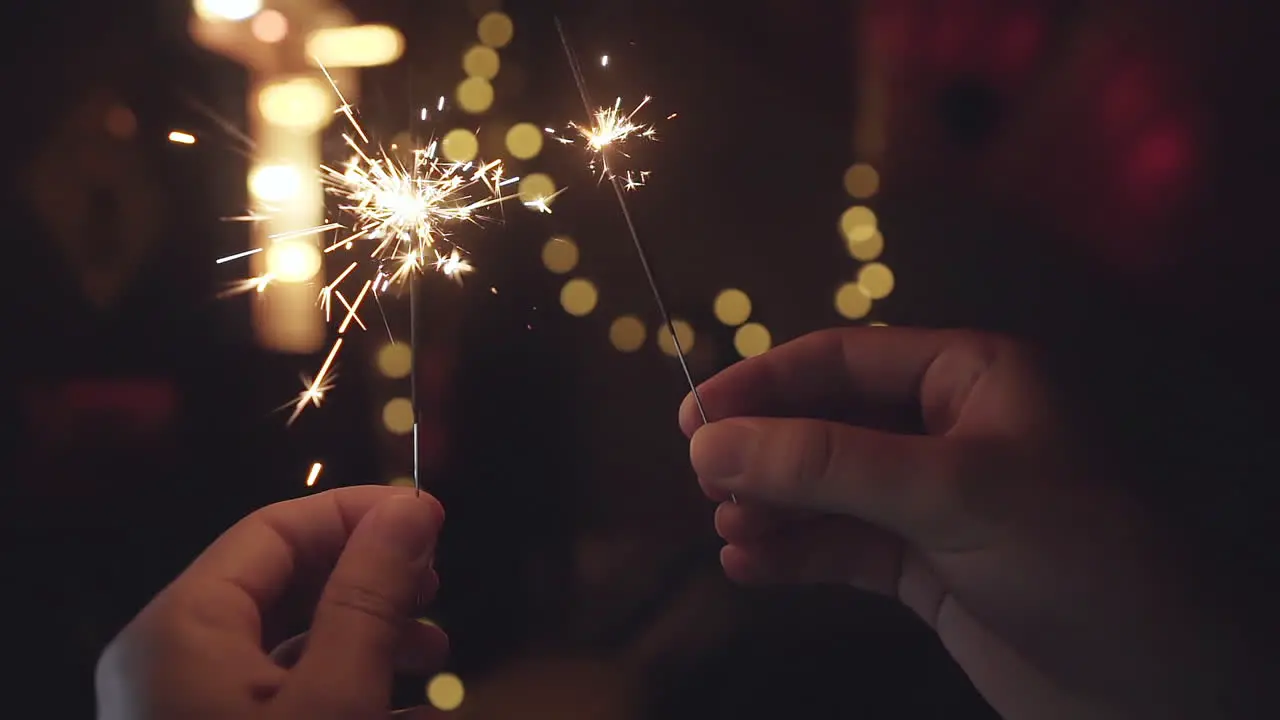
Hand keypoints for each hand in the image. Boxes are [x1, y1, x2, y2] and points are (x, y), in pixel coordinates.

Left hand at [96, 486, 447, 718]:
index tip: (430, 520)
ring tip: (433, 653)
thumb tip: (410, 505)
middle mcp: (169, 664)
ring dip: (369, 640)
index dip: (357, 514)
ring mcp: (184, 710)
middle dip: (369, 582)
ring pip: (286, 647)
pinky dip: (343, 689)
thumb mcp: (333, 698)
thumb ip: (370, 599)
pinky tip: (408, 704)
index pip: (273, 529)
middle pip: (280, 585)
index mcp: (179, 631)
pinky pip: (279, 698)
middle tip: (435, 587)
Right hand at [682, 328, 1251, 718]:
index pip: (843, 359)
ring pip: (829, 492)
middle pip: (828, 424)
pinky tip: (752, 565)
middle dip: (765, 452)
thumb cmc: (1079, 557)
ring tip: (728, 530)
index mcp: (975, 377)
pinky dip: (796, 555)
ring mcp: (940, 505)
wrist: (1162, 689)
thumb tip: (710, 441)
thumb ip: (824, 463)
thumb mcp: (948, 491)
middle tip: (701, 477)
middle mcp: (953, 431)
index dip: (763, 383)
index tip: (693, 415)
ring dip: (773, 508)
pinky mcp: (932, 571)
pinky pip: (845, 549)